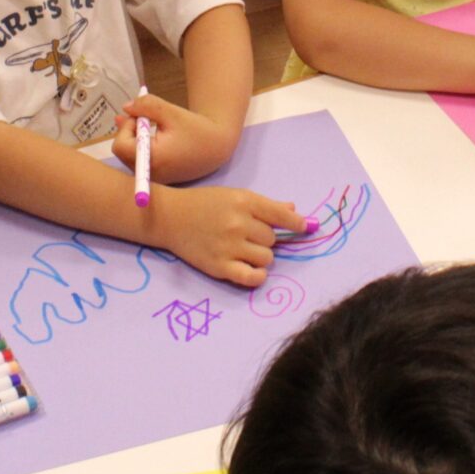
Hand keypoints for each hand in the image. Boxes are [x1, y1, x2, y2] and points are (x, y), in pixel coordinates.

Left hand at [111, 91, 240, 182]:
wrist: (217, 147)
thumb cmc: (197, 129)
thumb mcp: (172, 112)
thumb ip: (147, 106)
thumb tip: (125, 107)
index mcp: (154, 159)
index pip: (121, 145)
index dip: (126, 127)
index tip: (142, 116)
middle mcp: (151, 174)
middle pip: (123, 152)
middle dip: (130, 132)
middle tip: (145, 118)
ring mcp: (155, 179)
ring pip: (130, 157)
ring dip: (135, 139)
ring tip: (149, 125)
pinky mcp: (159, 179)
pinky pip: (140, 163)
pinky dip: (142, 148)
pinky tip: (152, 137)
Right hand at [145, 185, 302, 286]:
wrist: (169, 217)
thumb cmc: (203, 204)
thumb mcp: (234, 196)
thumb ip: (265, 205)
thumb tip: (294, 212)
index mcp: (244, 202)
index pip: (281, 216)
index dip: (297, 224)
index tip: (305, 228)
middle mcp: (239, 224)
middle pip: (272, 239)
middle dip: (265, 239)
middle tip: (247, 235)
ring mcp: (229, 246)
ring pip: (266, 258)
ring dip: (260, 256)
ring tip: (244, 250)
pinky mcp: (220, 267)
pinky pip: (252, 277)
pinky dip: (258, 276)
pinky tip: (254, 271)